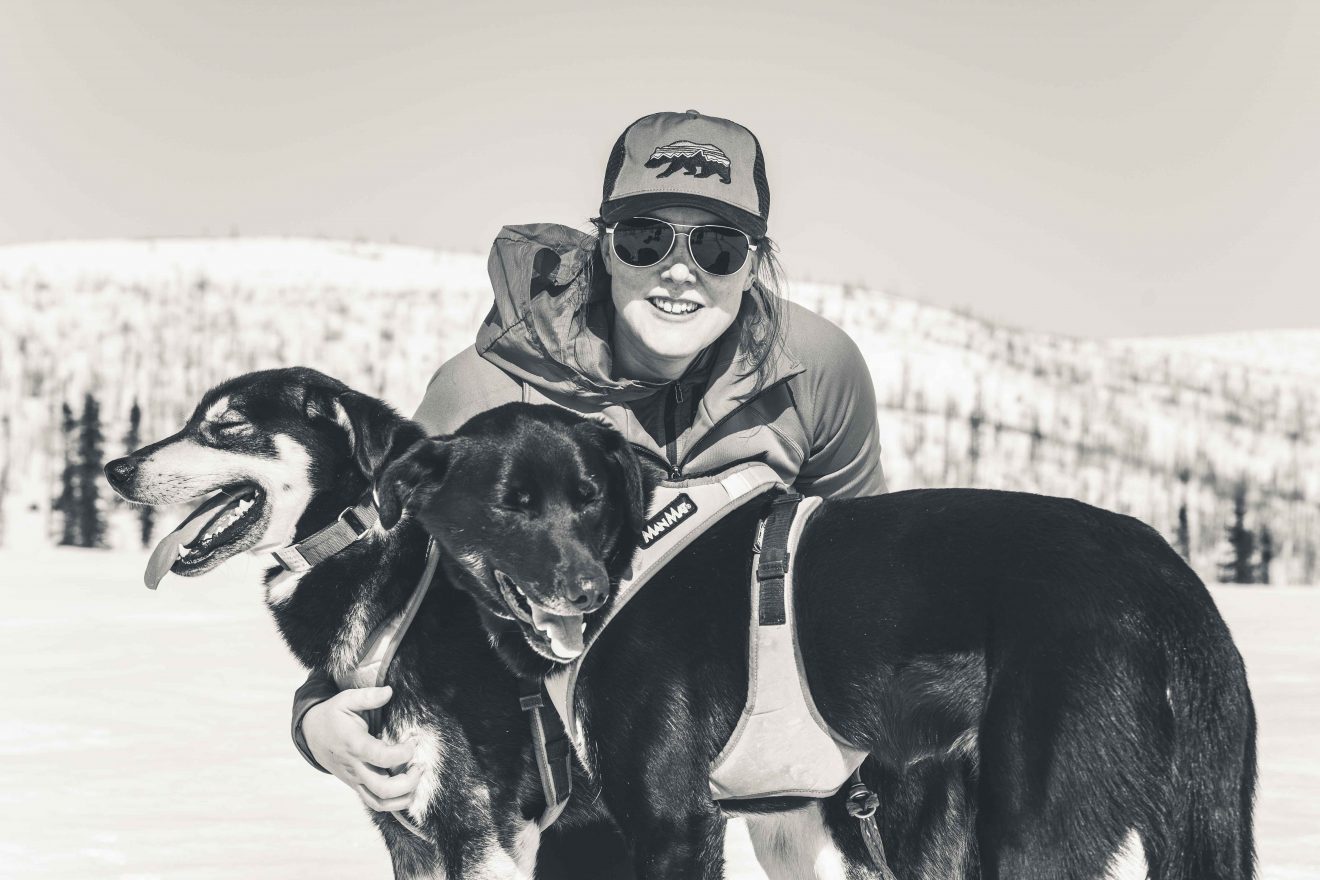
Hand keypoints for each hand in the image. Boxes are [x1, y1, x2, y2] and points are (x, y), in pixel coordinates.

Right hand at [301, 686, 422, 811]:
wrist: (312, 735)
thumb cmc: (333, 716)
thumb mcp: (346, 700)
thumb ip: (368, 696)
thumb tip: (389, 691)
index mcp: (354, 745)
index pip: (382, 757)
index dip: (404, 753)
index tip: (414, 740)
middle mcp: (355, 767)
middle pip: (384, 788)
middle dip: (409, 781)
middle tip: (420, 765)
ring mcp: (356, 780)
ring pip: (380, 802)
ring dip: (404, 796)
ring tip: (416, 777)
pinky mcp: (357, 786)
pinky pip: (376, 803)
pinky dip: (395, 803)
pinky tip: (408, 790)